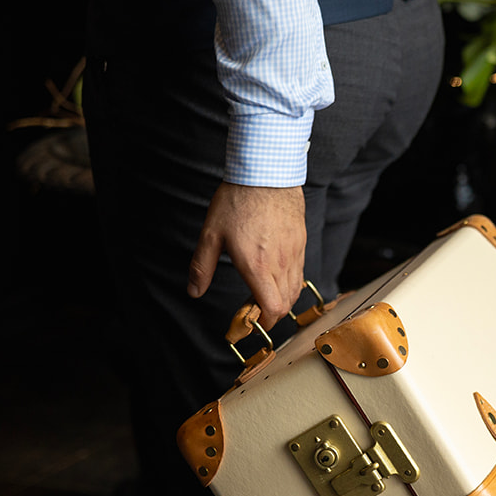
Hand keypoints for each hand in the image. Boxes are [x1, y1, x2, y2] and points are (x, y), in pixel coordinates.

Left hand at [188, 182, 306, 328]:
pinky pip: (300, 270)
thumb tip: (194, 291)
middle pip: (285, 303)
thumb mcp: (211, 234)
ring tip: (262, 290)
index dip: (264, 322)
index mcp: (257, 266)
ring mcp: (294, 252)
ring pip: (295, 288)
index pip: (272, 308)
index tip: (251, 322)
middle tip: (252, 308)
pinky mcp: (300, 241)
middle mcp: (280, 263)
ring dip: (281, 297)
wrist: (266, 172)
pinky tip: (274, 272)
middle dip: (271, 313)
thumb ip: (202, 267)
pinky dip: (289, 280)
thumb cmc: (237, 200)